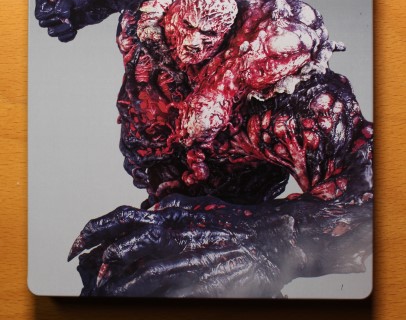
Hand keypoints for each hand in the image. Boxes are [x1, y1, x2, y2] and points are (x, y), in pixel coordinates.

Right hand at [35, 0, 78, 41]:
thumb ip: (62, 4)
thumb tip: (61, 15)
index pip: (39, 14)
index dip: (48, 14)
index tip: (58, 10)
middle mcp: (50, 8)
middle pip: (43, 24)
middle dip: (56, 21)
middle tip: (67, 15)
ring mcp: (59, 18)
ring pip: (51, 32)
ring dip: (62, 30)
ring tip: (71, 24)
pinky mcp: (68, 26)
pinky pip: (61, 38)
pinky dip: (67, 36)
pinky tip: (74, 30)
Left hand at [68, 195, 299, 297]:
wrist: (270, 236)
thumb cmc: (235, 221)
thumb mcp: (197, 206)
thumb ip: (170, 211)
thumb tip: (148, 215)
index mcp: (168, 214)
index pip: (117, 220)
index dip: (91, 233)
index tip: (77, 246)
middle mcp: (169, 233)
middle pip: (117, 251)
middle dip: (94, 266)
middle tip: (83, 278)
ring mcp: (181, 260)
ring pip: (132, 280)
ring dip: (113, 291)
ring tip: (100, 296)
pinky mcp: (195, 285)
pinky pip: (159, 298)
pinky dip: (143, 301)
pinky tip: (133, 304)